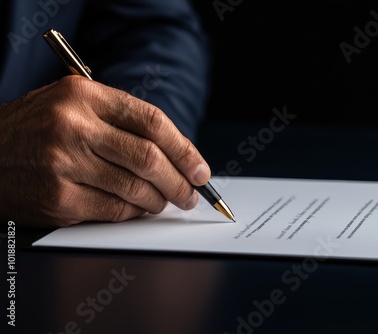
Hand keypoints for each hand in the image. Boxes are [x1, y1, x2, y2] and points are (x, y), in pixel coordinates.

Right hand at [0, 76, 210, 226]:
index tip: (200, 168)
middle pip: (149, 157)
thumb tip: (175, 153)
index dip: (184, 148)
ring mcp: (64, 163)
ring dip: (160, 200)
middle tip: (191, 193)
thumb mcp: (72, 105)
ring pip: (136, 188)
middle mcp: (74, 126)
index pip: (152, 121)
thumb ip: (119, 121)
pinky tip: (139, 209)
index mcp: (84, 95)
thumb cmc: (35, 130)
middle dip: (180, 181)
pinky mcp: (58, 198)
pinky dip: (135, 212)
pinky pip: (115, 209)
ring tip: (167, 202)